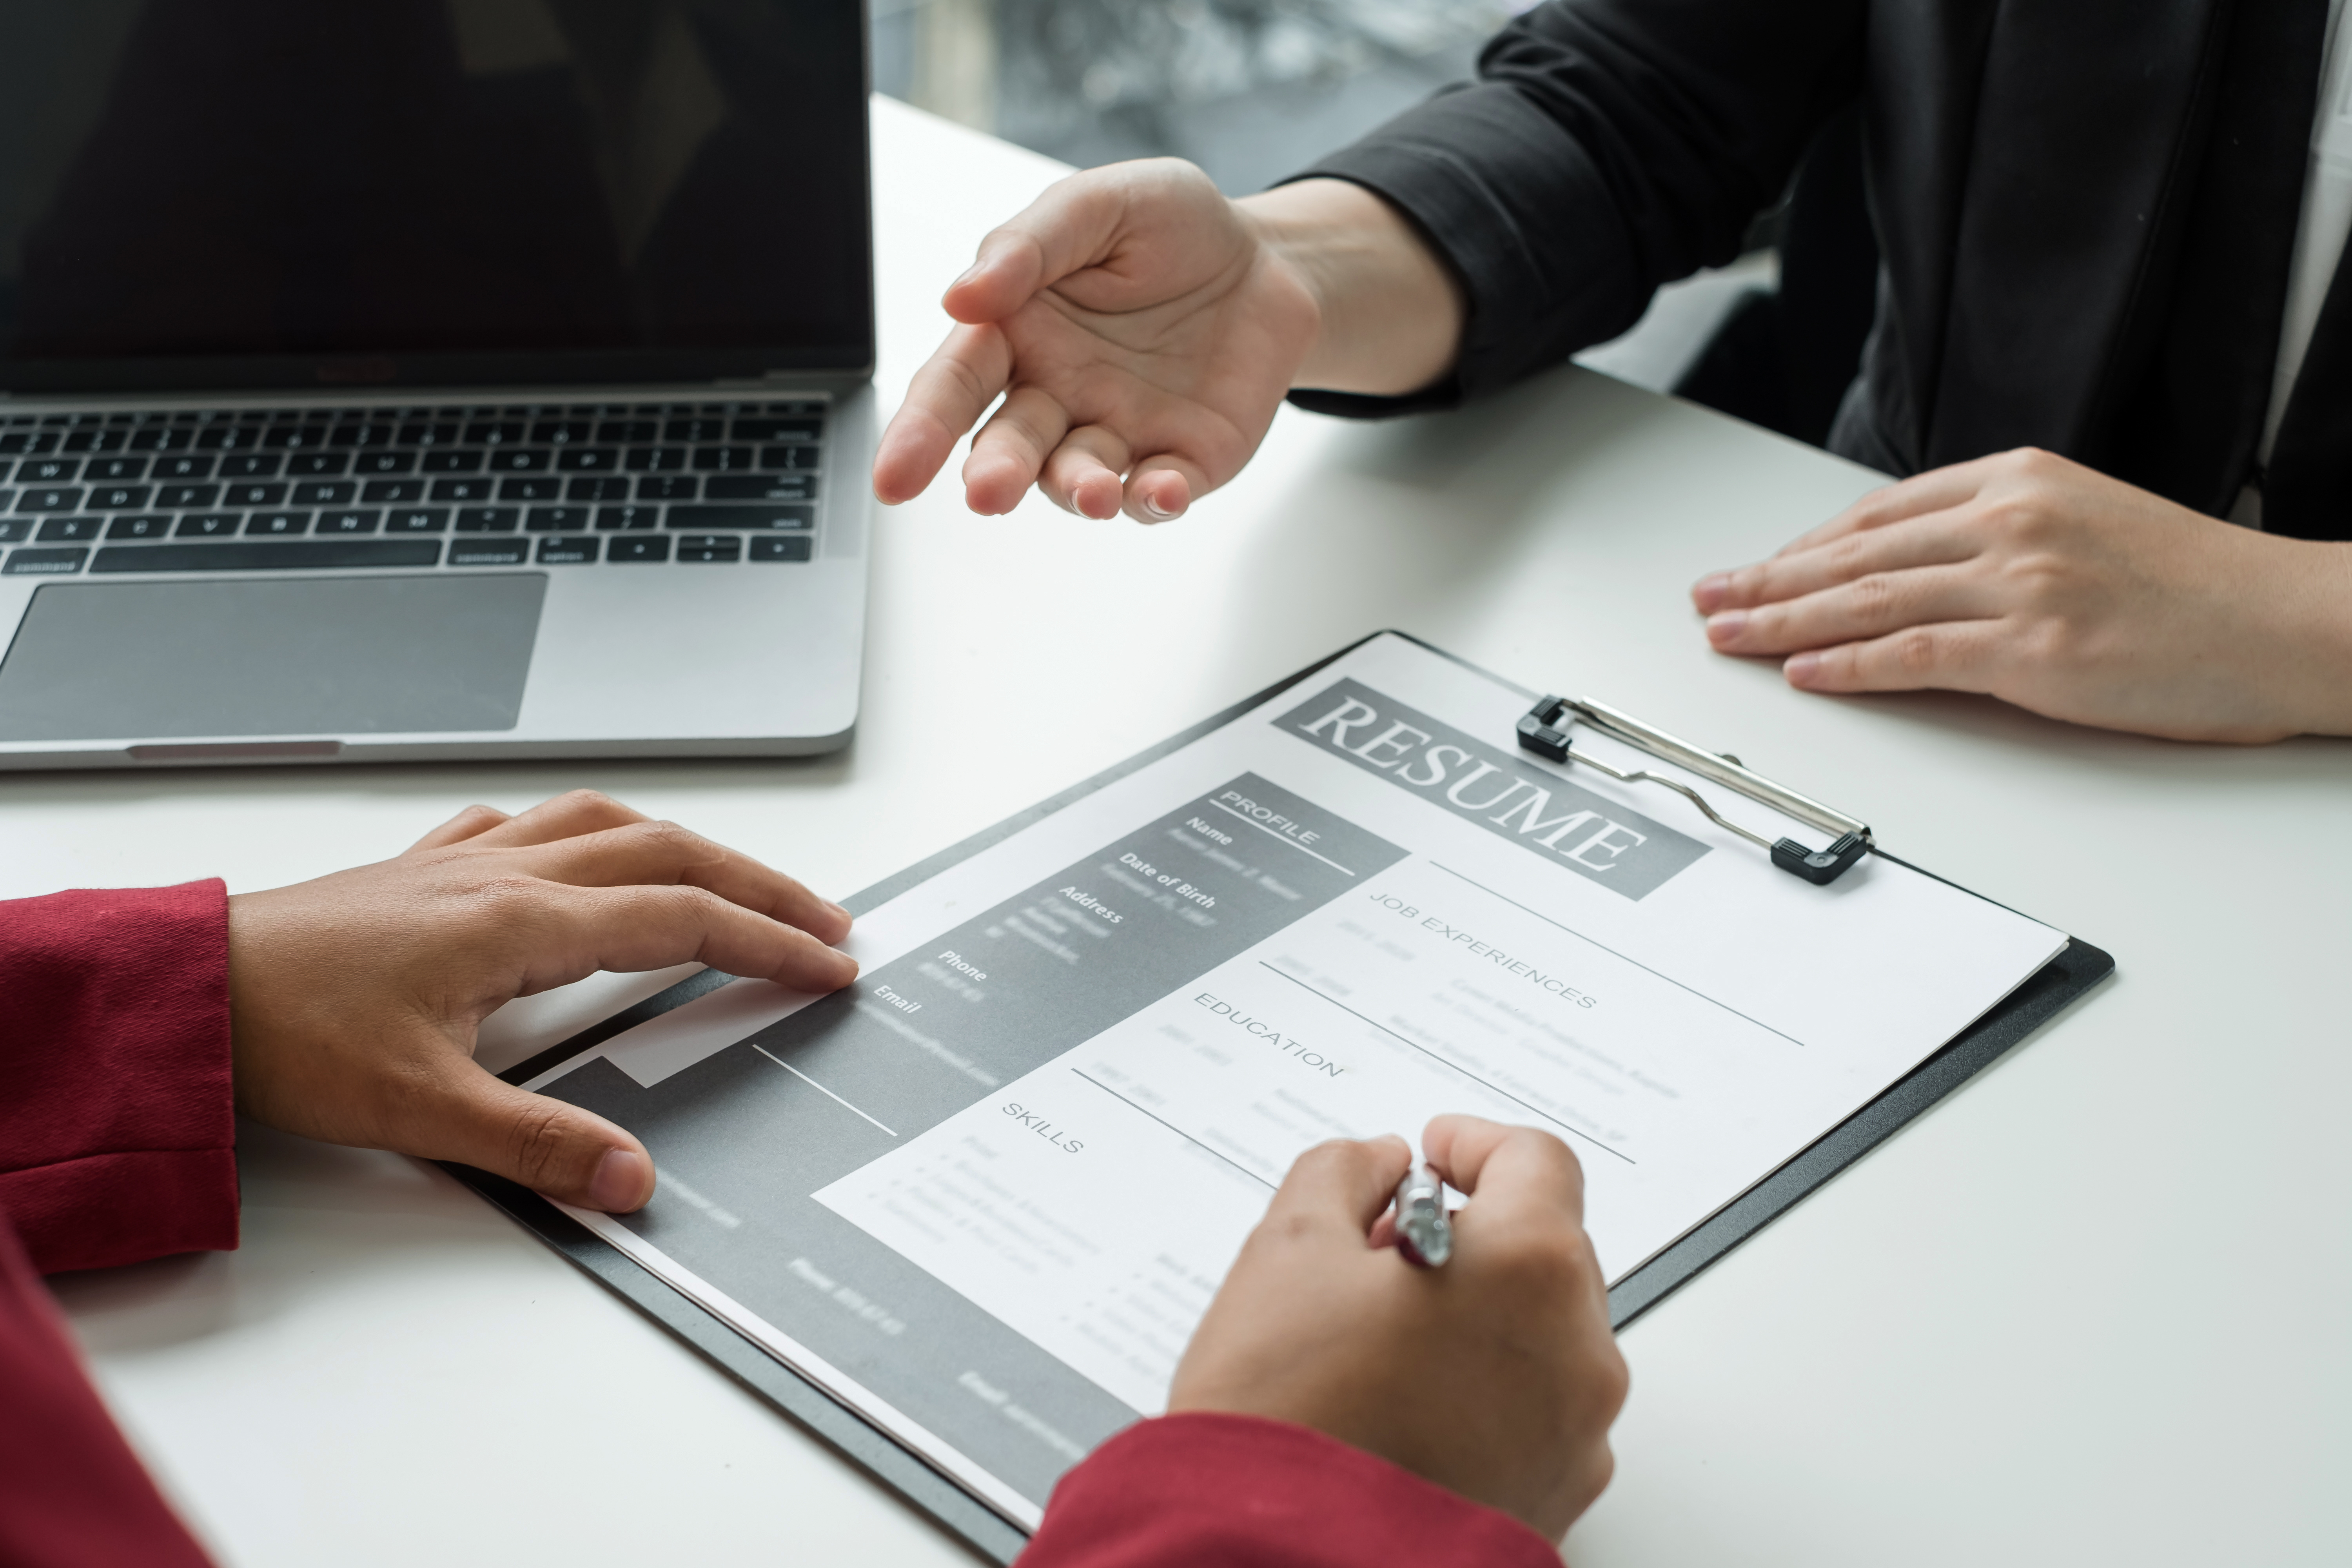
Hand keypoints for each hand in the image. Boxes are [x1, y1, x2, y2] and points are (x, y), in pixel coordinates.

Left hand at [226, 791, 857, 1210]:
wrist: (185, 990)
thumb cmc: (286, 1035)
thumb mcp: (420, 1109)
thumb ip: (536, 1146)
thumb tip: (630, 1179)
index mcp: (521, 922)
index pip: (682, 920)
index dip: (768, 943)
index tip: (828, 965)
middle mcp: (503, 875)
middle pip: (668, 853)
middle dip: (759, 884)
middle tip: (823, 920)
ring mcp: (462, 864)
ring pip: (604, 824)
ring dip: (684, 843)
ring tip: (729, 874)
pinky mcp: (421, 873)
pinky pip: (524, 825)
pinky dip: (579, 830)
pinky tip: (577, 850)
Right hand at [872, 163, 1460, 522]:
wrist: (1267, 260)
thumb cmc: (1171, 228)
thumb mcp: (1101, 205)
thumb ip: (1031, 244)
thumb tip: (964, 295)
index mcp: (1018, 331)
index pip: (955, 384)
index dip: (919, 431)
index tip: (893, 477)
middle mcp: (1056, 392)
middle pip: (1008, 444)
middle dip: (995, 473)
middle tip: (988, 494)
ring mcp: (1116, 432)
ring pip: (1076, 478)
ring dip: (1076, 490)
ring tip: (1090, 493)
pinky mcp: (1178, 460)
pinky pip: (1156, 493)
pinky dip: (1154, 500)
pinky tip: (1159, 490)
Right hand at [1169, 1116, 1626, 1539]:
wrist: (1279, 1557)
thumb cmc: (1288, 1416)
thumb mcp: (1288, 1248)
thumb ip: (1342, 1172)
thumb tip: (1377, 1165)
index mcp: (1528, 1267)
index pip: (1535, 1161)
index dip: (1473, 1143)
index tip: (1434, 1153)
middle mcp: (1577, 1351)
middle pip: (1545, 1250)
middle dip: (1470, 1236)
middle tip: (1384, 1250)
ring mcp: (1577, 1435)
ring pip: (1542, 1336)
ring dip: (1478, 1316)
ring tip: (1383, 1338)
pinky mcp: (1556, 1498)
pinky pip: (1535, 1415)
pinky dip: (1484, 1392)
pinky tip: (1404, 1404)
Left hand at [1691, 447, 2351, 741]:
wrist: (2286, 620)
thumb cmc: (2195, 585)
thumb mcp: (2084, 524)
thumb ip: (1998, 535)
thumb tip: (1914, 567)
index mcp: (2019, 480)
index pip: (1879, 513)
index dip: (1804, 545)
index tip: (1757, 566)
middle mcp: (2011, 521)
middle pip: (1856, 553)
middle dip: (1769, 579)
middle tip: (1709, 597)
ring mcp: (2021, 584)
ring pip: (1868, 602)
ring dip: (1783, 621)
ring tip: (1726, 635)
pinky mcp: (2035, 651)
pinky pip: (1915, 656)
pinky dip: (1848, 666)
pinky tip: (1801, 672)